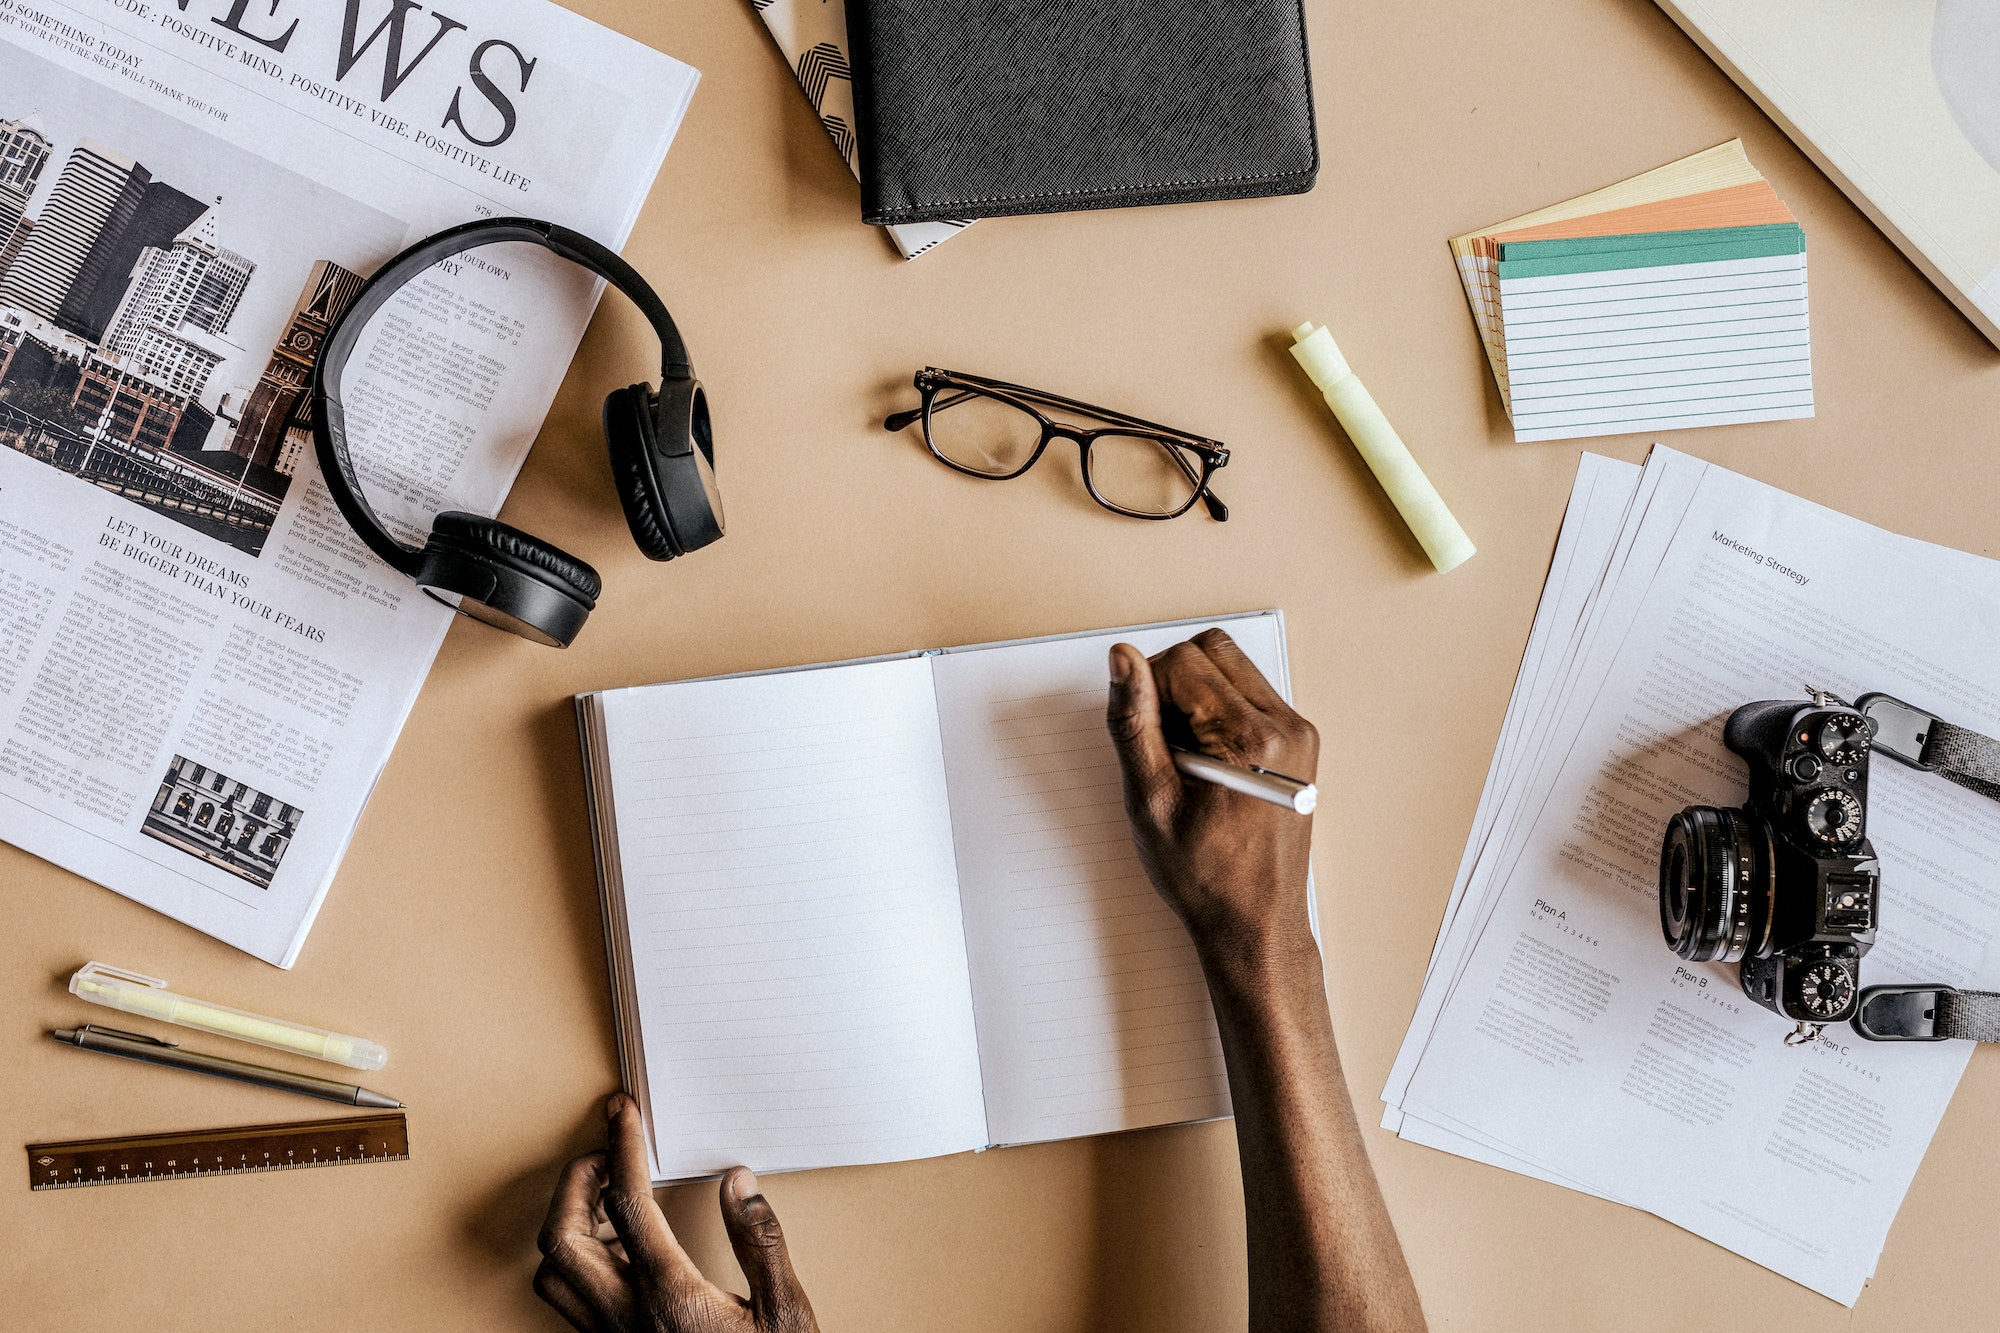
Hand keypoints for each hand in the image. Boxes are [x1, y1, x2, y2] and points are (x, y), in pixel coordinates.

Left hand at [535, 1094, 818, 1332]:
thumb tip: (737, 1182)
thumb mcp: (786, 1313)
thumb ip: (761, 1243)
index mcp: (671, 1295)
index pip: (628, 1205)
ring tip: (604, 1199)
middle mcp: (627, 1317)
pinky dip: (576, 1261)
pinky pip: (569, 1303)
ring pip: (554, 1274)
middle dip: (574, 1183)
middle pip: (562, 1237)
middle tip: (606, 1154)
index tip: (623, 1115)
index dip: (622, 1148)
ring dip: (567, 1224)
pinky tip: (614, 1252)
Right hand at [1106, 629, 1319, 975]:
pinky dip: (1217, 712)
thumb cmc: (1206, 877)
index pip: (1183, 662)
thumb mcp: (1150, 800)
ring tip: (1183, 757)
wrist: (1255, 922)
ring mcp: (1297, 734)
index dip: (1148, 692)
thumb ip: (1133, 722)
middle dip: (1172, 682)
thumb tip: (1123, 661)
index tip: (1147, 739)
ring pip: (1230, 668)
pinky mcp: (1298, 743)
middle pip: (1211, 651)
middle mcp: (1285, 728)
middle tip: (1161, 742)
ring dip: (1194, 695)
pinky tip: (1205, 761)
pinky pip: (1248, 696)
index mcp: (1251, 740)